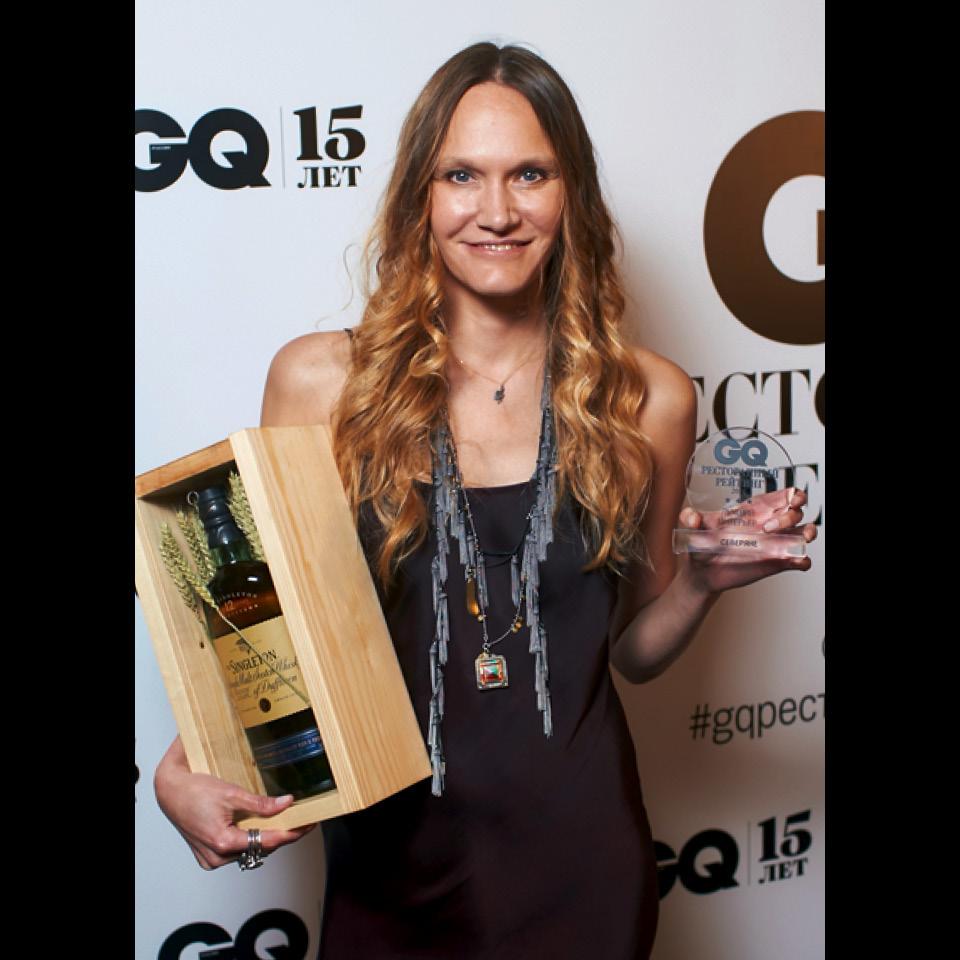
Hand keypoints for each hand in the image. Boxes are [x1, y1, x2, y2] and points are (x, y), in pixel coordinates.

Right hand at [154, 737, 315, 870]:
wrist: (170, 793)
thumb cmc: (194, 791)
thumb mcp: (232, 793)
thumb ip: (260, 803)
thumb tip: (286, 803)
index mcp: (223, 842)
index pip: (266, 842)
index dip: (290, 834)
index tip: (307, 826)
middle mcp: (217, 856)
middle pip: (259, 849)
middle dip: (281, 835)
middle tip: (300, 821)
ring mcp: (212, 858)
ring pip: (249, 852)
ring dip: (265, 838)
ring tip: (283, 822)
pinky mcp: (209, 856)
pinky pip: (236, 852)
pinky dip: (249, 841)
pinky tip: (258, 828)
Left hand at [677, 486, 817, 595]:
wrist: (702, 572)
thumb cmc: (702, 545)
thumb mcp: (695, 528)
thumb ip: (690, 518)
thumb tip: (690, 516)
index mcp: (754, 510)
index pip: (782, 495)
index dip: (793, 494)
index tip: (790, 499)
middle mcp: (768, 524)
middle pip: (796, 512)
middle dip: (790, 516)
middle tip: (768, 528)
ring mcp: (774, 544)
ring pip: (805, 532)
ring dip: (807, 533)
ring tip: (795, 541)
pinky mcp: (776, 563)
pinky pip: (800, 560)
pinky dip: (803, 560)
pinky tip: (793, 561)